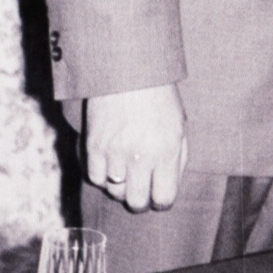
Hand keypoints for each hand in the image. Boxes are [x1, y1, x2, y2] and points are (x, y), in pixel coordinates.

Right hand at [85, 86, 187, 211]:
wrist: (127, 70)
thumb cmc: (158, 98)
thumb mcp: (179, 126)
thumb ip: (177, 159)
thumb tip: (167, 189)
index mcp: (166, 150)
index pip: (164, 198)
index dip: (161, 201)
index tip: (158, 195)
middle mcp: (141, 155)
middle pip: (136, 202)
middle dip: (140, 200)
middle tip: (140, 190)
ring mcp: (115, 152)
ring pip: (114, 192)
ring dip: (120, 186)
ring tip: (125, 170)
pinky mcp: (93, 146)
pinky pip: (94, 178)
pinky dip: (101, 175)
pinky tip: (109, 163)